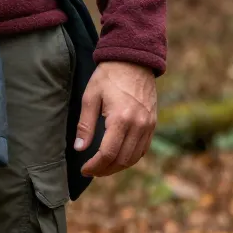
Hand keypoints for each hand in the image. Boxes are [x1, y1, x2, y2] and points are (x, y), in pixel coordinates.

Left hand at [74, 61, 156, 177]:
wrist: (133, 60)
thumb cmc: (108, 76)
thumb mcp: (90, 96)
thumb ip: (85, 125)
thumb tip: (80, 148)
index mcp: (121, 118)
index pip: (108, 153)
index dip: (95, 166)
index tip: (84, 169)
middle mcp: (138, 125)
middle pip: (122, 159)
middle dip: (105, 170)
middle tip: (92, 171)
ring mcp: (148, 125)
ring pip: (134, 157)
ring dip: (118, 166)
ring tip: (103, 167)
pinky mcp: (153, 123)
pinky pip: (143, 148)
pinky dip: (131, 157)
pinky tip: (118, 157)